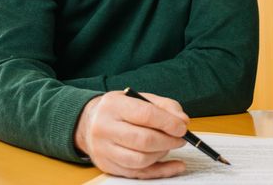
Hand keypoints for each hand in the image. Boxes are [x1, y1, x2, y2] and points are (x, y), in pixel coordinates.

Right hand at [74, 90, 190, 178]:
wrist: (89, 123)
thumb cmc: (120, 110)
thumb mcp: (140, 99)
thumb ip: (165, 107)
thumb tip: (183, 122)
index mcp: (113, 106)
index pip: (145, 115)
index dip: (168, 123)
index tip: (182, 127)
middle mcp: (104, 128)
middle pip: (143, 140)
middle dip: (168, 141)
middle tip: (181, 138)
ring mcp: (104, 150)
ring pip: (141, 160)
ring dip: (162, 154)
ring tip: (169, 145)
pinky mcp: (107, 166)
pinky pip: (138, 174)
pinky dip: (161, 171)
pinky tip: (174, 165)